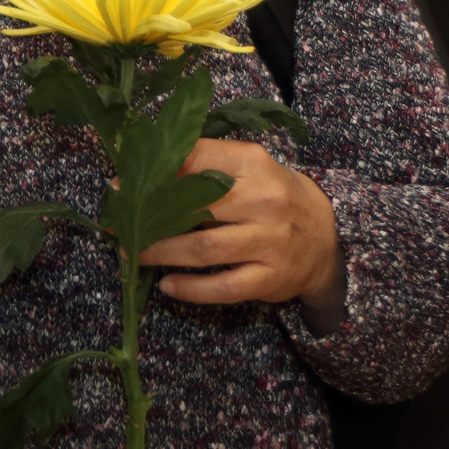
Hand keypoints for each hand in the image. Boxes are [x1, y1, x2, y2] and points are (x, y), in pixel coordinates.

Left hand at [137, 138, 345, 318]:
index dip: (156, 172)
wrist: (327, 238)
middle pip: (195, 206)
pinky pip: (223, 287)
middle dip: (151, 216)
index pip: (197, 159)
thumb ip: (206, 166)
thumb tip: (145, 169)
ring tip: (133, 253)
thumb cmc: (275, 197)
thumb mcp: (250, 170)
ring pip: (204, 249)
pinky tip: (167, 285)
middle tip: (120, 222)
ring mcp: (268, 242)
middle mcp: (264, 200)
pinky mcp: (270, 278)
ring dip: (162, 252)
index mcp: (254, 164)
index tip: (123, 182)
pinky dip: (191, 289)